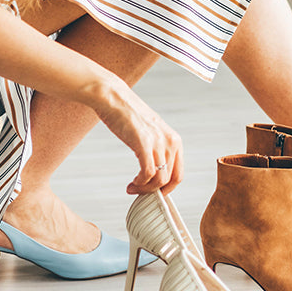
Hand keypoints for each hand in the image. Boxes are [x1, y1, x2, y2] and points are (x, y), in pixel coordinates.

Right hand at [88, 77, 183, 194]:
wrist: (112, 97)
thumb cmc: (127, 114)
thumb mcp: (150, 132)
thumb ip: (156, 149)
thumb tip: (153, 172)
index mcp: (174, 140)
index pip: (179, 174)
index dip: (166, 188)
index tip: (153, 192)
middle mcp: (170, 141)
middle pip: (170, 180)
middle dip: (155, 192)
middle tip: (140, 192)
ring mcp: (158, 143)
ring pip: (159, 180)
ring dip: (145, 189)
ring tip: (132, 188)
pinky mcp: (143, 144)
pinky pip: (148, 173)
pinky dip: (140, 183)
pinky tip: (132, 182)